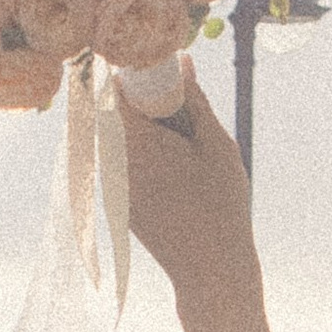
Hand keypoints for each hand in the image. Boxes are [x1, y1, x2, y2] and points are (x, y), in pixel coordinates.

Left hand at [122, 68, 263, 320]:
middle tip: (178, 107)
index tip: (159, 73)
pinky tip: (175, 169)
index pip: (113, 89)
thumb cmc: (221, 205)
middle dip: (139, 100)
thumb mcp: (216, 145)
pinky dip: (141, 153)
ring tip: (181, 142)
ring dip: (141, 128)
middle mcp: (113, 162)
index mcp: (136, 143)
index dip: (133, 74)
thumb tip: (182, 62)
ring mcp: (111, 184)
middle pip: (111, 111)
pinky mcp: (116, 201)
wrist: (209, 268)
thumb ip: (194, 101)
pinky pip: (120, 162)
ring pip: (116, 138)